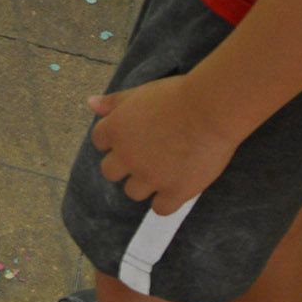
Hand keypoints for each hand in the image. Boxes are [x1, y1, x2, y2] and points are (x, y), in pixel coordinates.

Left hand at [89, 77, 239, 215]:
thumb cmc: (176, 95)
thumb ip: (114, 102)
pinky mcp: (174, 192)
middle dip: (124, 165)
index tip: (133, 136)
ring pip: (132, 192)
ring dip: (144, 184)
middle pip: (110, 172)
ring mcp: (150, 177)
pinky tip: (176, 187)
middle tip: (146, 156)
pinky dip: (166, 201)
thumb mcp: (139, 93)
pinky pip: (160, 209)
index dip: (115, 139)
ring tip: (164, 170)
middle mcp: (127, 156)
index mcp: (115, 130)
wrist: (210, 110)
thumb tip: (90, 103)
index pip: (100, 142)